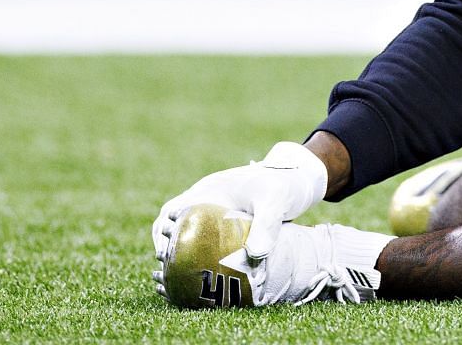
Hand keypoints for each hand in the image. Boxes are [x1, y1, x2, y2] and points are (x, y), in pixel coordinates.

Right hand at [151, 141, 328, 264]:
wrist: (298, 180)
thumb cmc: (284, 184)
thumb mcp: (277, 201)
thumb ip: (266, 225)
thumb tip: (254, 256)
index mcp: (209, 191)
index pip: (172, 210)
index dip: (163, 232)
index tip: (165, 254)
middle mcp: (207, 203)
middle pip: (173, 226)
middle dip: (167, 249)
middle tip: (170, 273)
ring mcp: (215, 215)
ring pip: (187, 235)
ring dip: (181, 255)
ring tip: (181, 281)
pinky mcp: (226, 228)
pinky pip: (206, 243)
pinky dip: (201, 258)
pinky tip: (207, 279)